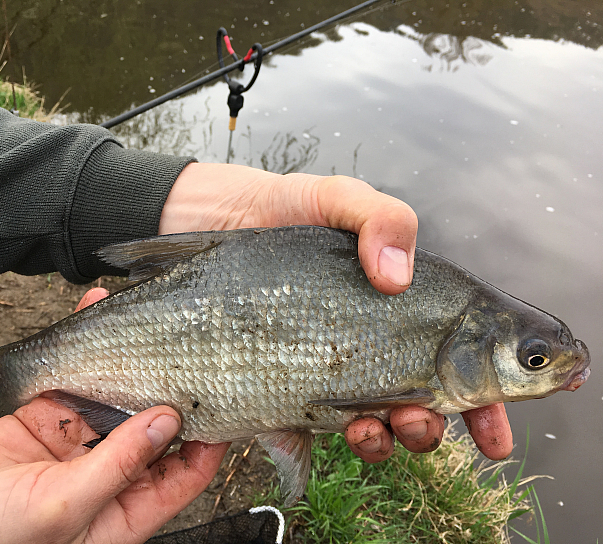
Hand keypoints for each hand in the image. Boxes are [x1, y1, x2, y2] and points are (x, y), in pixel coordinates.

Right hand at [0, 288, 228, 543]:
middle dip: (170, 387)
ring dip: (129, 355)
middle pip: (154, 426)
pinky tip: (93, 310)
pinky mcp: (45, 416)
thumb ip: (117, 465)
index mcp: (125, 509)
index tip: (226, 398)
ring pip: (115, 391)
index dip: (210, 438)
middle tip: (192, 346)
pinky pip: (71, 374)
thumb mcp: (62, 508)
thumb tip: (166, 421)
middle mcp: (108, 473)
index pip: (186, 471)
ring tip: (148, 317)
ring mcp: (77, 441)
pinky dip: (81, 342)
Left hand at [160, 163, 512, 460]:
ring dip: (390, 439)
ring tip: (375, 426)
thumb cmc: (282, 207)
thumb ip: (381, 219)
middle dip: (432, 427)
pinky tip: (336, 427)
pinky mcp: (291, 385)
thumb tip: (398, 278)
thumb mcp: (337, 200)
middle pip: (425, 404)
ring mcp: (333, 370)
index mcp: (402, 307)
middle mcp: (373, 345)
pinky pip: (323, 428)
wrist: (213, 223)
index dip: (487, 404)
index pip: (461, 362)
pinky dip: (338, 438)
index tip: (497, 439)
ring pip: (380, 425)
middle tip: (421, 419)